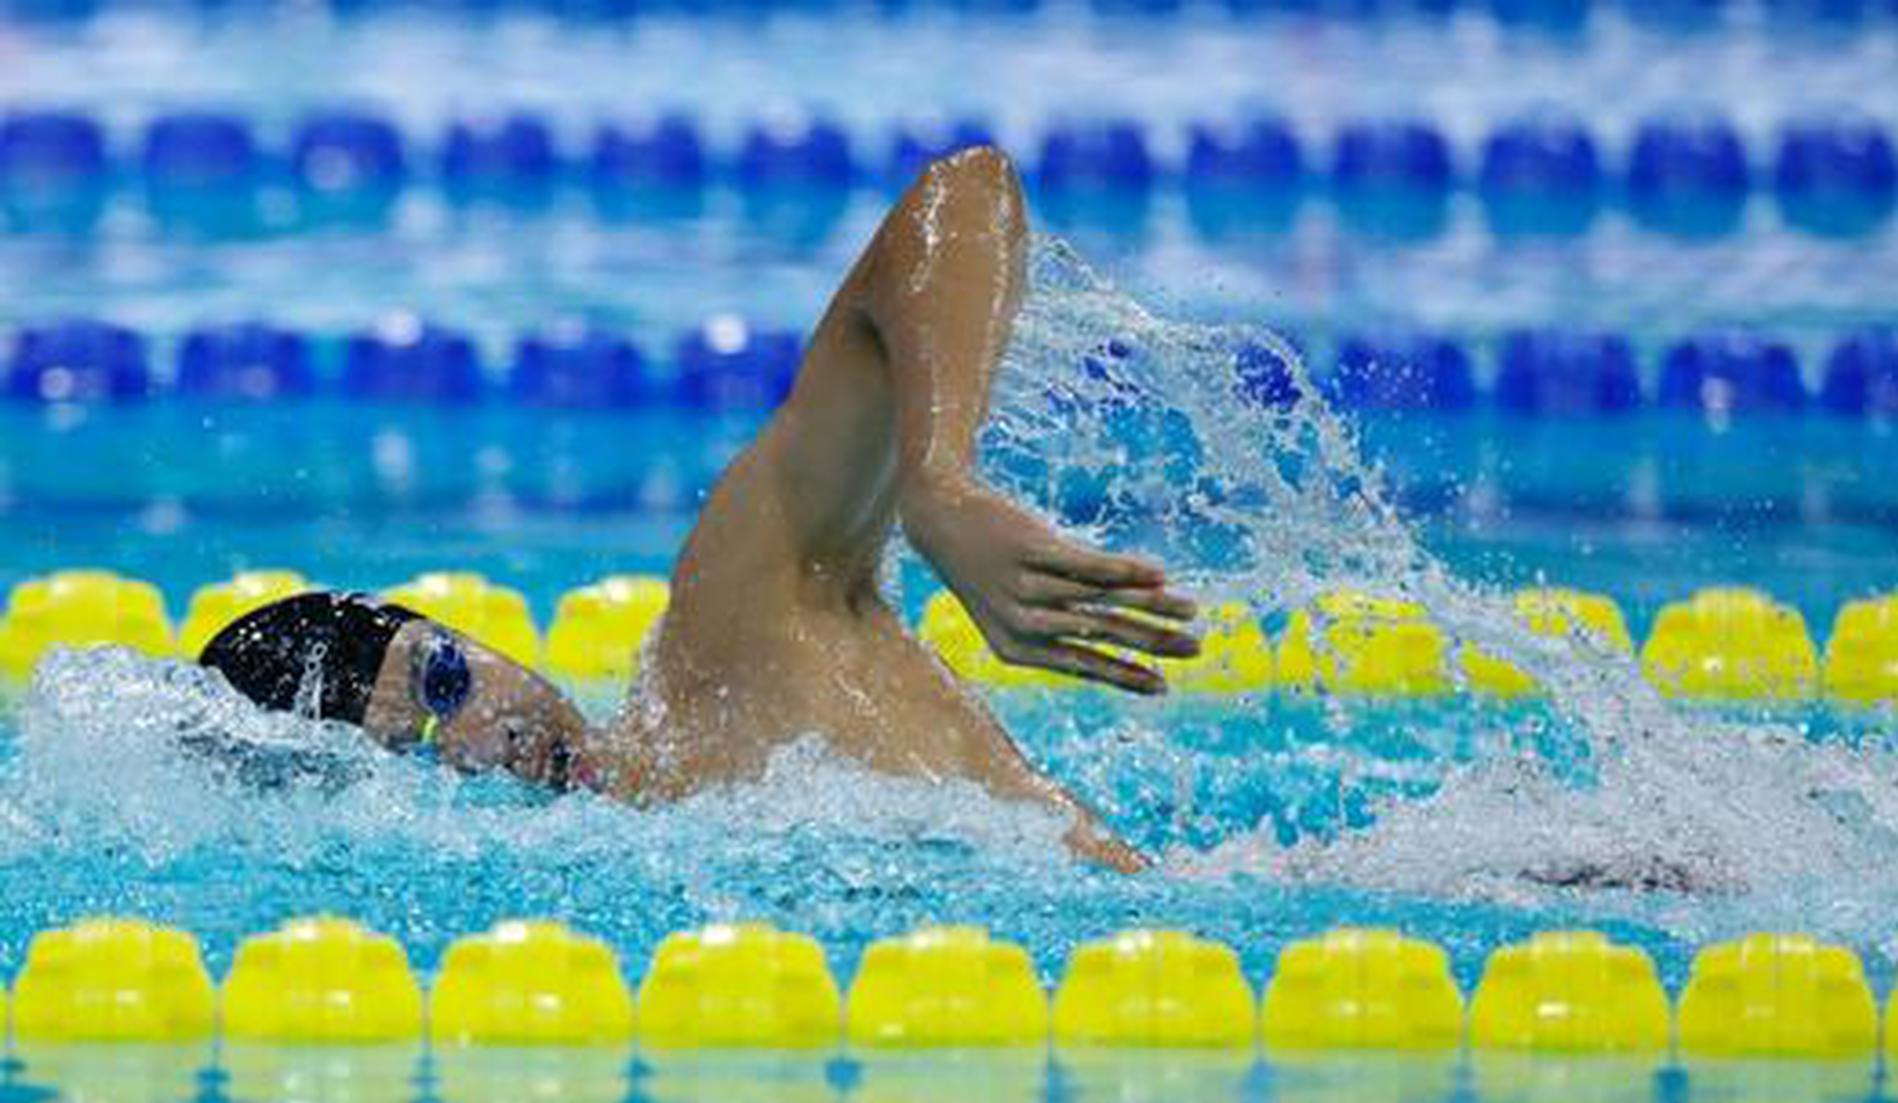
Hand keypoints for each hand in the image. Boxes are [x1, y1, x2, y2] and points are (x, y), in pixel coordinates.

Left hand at [903, 475, 1199, 694]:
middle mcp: (1019, 623)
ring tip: (1189, 609)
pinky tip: (1159, 574)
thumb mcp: (1012, 607)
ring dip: (1151, 605)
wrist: (938, 518)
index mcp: (1015, 649)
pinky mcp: (1030, 548)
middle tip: (1194, 648)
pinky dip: (1127, 570)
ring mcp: (1024, 586)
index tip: (1164, 687)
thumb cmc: (984, 568)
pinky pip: (1087, 565)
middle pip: (1100, 635)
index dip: (1125, 677)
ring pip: (1100, 601)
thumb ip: (1056, 626)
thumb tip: (1115, 641)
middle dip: (1152, 643)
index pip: (1082, 667)